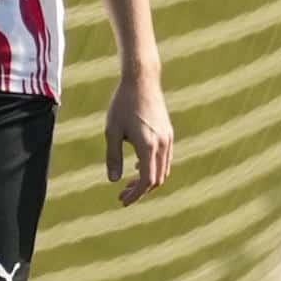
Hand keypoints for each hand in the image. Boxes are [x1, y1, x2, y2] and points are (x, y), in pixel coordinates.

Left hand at [106, 67, 172, 206]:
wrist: (142, 80)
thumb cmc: (123, 103)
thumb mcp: (112, 131)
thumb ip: (113, 157)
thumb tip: (113, 180)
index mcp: (148, 145)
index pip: (147, 180)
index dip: (136, 194)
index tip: (123, 200)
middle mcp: (162, 144)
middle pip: (157, 179)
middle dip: (141, 191)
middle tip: (122, 195)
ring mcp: (168, 138)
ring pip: (163, 170)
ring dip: (148, 180)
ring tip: (129, 183)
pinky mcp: (168, 132)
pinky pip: (165, 159)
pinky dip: (154, 168)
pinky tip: (138, 166)